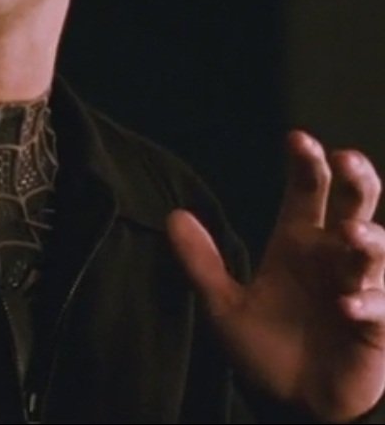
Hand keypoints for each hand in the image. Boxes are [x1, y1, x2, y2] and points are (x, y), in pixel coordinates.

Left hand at [168, 130, 384, 421]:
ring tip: (351, 234)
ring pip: (376, 250)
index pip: (307, 191)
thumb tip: (172, 216)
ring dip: (368, 240)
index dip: (306, 163)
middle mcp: (332, 257)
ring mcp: (359, 288)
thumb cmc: (265, 350)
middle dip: (357, 179)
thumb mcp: (223, 306)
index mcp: (298, 243)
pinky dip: (367, 304)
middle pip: (356, 205)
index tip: (298, 138)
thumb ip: (201, 263)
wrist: (291, 404)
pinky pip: (380, 307)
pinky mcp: (376, 326)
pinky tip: (347, 305)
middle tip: (347, 160)